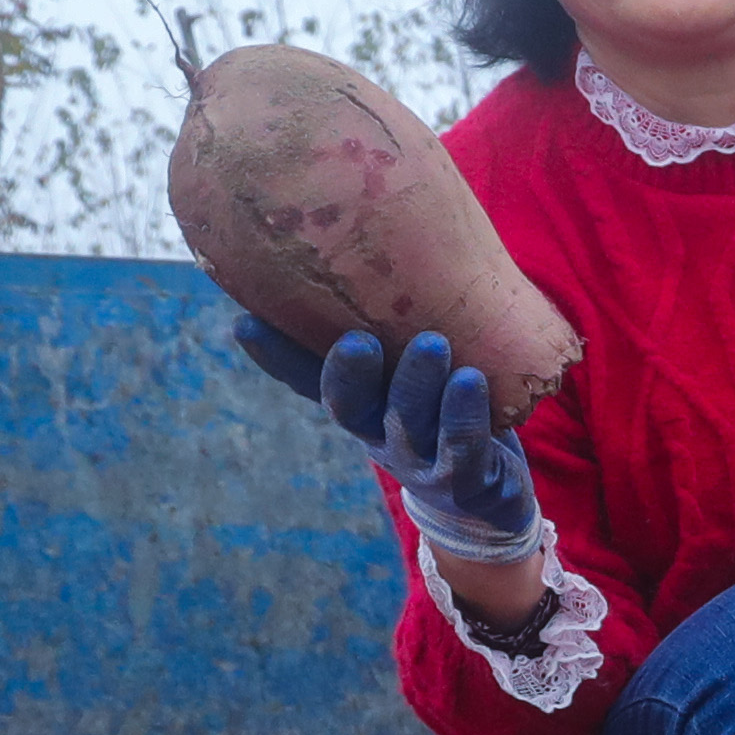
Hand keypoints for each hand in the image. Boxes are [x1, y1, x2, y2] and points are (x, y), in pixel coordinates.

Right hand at [236, 320, 541, 563]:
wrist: (490, 497)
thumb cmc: (450, 412)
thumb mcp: (421, 370)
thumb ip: (403, 326)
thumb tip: (384, 237)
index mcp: (359, 402)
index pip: (307, 379)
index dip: (276, 356)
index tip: (244, 323)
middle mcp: (378, 432)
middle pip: (349, 407)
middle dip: (348, 374)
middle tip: (359, 340)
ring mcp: (419, 462)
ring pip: (408, 422)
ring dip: (417, 382)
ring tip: (433, 344)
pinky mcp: (465, 482)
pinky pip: (463, 449)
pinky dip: (465, 416)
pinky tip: (472, 382)